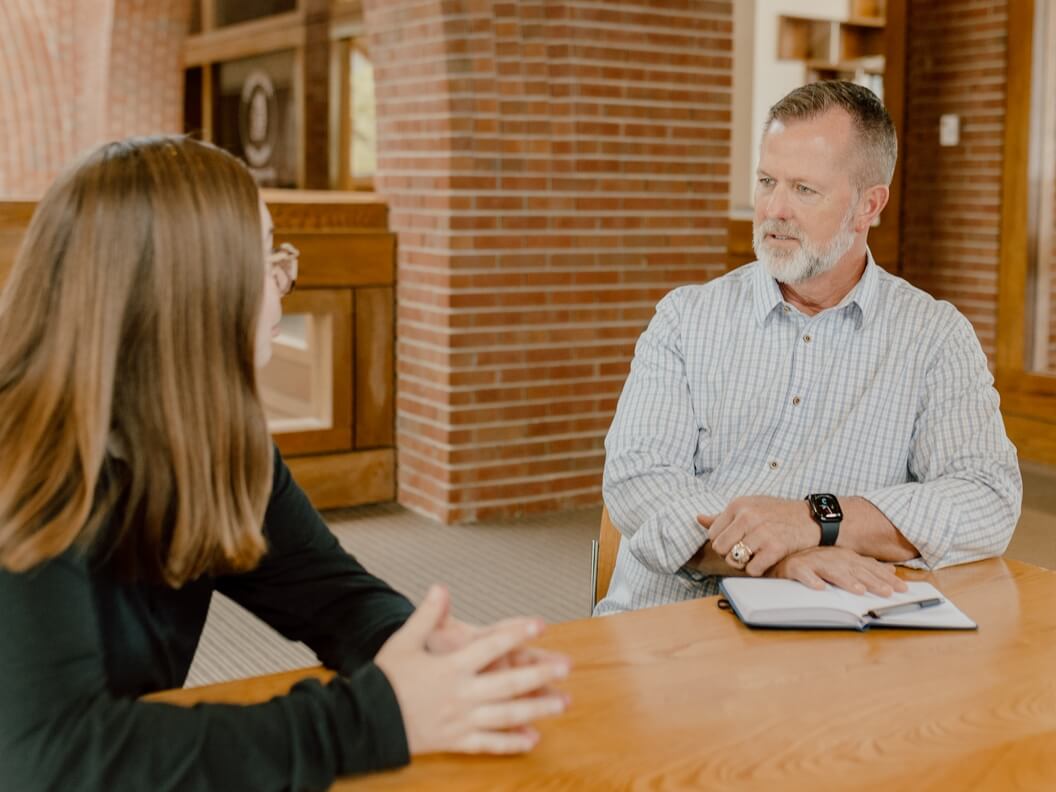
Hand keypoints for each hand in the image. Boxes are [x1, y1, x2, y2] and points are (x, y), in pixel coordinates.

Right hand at [375, 585, 571, 755]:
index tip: (540, 625)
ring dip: (537, 709)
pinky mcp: (456, 741)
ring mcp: (461, 720)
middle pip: (507, 684)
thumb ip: (426, 615)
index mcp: (449, 667)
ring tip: (562, 704)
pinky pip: (489, 744)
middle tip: (566, 667)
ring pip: (506, 715)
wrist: (366, 720)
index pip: (490, 647)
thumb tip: (440, 588)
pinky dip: (512, 743)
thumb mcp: (403, 642)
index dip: (517, 634)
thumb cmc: (385, 679)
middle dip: (539, 675)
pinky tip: (533, 739)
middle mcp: (460, 694)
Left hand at [700, 496, 819, 575]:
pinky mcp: (775, 548)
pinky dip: (757, 570)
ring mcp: (761, 532)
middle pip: (719, 548)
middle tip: (743, 552)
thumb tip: (698, 519)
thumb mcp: (751, 506)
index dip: (722, 541)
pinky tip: (765, 561)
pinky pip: (752, 569)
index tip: (735, 541)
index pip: (712, 533)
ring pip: (733, 560)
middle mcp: (747, 517)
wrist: (813, 518)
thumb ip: (723, 515)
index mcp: (738, 505)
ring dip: (742, 564)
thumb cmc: (778, 512)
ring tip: (754, 556)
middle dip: (729, 554)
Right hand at [767, 546, 908, 596]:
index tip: (902, 589)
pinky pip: (802, 573)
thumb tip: (891, 570)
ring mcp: (812, 561)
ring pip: (831, 571)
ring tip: (857, 591)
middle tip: (887, 592)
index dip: (885, 578)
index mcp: (844, 557)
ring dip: (845, 580)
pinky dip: (810, 579)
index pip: (869, 567)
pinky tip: (818, 587)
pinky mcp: (794, 567)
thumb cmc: (814, 562)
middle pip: (854, 570)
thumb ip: (866, 567)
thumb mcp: (843, 563)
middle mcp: (831, 557)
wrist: (781, 555)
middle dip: (871, 581)